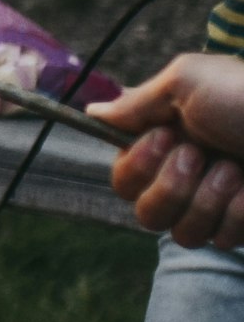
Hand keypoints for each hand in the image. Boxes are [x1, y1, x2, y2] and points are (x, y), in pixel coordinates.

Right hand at [95, 54, 243, 249]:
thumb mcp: (188, 81)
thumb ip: (137, 103)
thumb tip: (93, 112)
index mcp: (166, 140)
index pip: (121, 177)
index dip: (136, 165)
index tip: (166, 138)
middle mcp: (186, 176)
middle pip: (143, 212)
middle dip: (173, 185)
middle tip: (203, 154)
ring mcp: (217, 206)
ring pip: (181, 232)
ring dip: (210, 199)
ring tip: (237, 170)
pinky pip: (222, 240)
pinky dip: (240, 212)